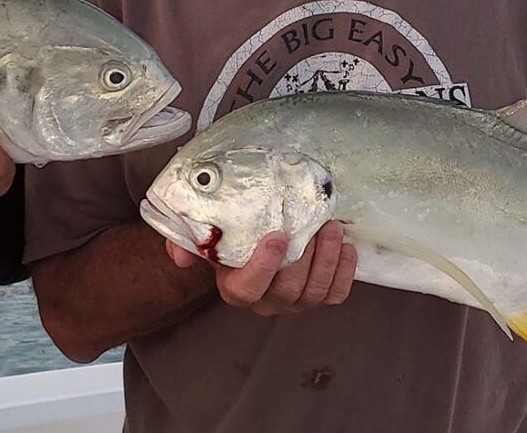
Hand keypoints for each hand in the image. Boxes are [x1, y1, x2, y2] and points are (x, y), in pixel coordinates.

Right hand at [166, 220, 355, 315]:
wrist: (251, 234)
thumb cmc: (229, 234)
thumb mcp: (201, 235)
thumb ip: (185, 242)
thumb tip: (180, 256)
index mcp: (235, 288)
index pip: (247, 289)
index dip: (263, 267)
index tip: (276, 237)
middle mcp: (266, 301)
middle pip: (287, 290)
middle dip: (305, 258)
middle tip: (316, 224)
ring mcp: (294, 301)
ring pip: (314, 293)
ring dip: (327, 261)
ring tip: (332, 229)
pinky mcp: (318, 296)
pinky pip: (335, 294)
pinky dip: (344, 273)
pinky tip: (347, 247)